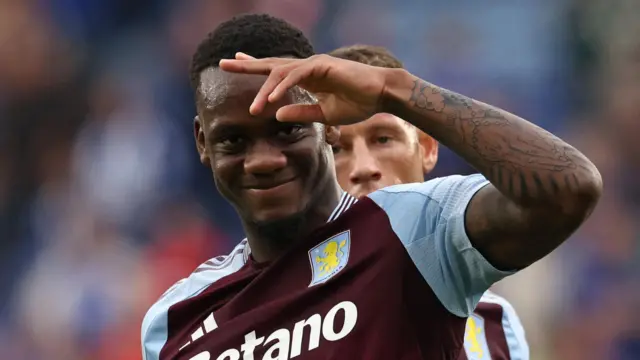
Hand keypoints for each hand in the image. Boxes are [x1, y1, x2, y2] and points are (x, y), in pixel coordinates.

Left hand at [219, 53, 391, 124]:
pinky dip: (283, 88)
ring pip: (282, 73)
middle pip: (272, 64)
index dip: (256, 67)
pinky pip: (297, 76)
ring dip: (265, 90)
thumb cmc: (357, 104)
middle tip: (223, 63)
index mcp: (307, 76)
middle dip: (247, 64)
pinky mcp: (323, 66)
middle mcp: (307, 67)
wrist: (381, 95)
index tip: (237, 63)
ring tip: (253, 109)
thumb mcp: (324, 114)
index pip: (276, 70)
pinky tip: (271, 100)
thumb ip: (301, 112)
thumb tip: (276, 114)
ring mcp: (314, 64)